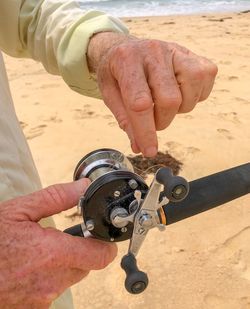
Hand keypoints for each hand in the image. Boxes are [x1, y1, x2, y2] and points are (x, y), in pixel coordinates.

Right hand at [0, 179, 116, 308]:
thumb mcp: (20, 210)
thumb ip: (56, 198)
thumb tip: (82, 187)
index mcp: (52, 254)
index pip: (101, 256)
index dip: (105, 245)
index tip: (100, 237)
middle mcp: (50, 282)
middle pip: (85, 266)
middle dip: (78, 251)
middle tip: (58, 239)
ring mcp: (41, 299)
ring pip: (68, 279)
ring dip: (61, 265)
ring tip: (37, 253)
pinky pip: (50, 292)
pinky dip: (46, 279)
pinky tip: (28, 268)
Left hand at [87, 33, 217, 156]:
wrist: (126, 48)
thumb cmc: (118, 73)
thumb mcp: (110, 94)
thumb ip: (125, 120)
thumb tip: (140, 146)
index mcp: (127, 60)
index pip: (140, 102)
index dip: (146, 131)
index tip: (149, 151)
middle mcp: (154, 51)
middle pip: (169, 100)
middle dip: (161, 121)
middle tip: (152, 119)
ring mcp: (177, 51)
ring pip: (190, 92)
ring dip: (178, 109)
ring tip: (163, 102)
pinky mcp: (194, 55)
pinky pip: (205, 81)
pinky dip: (194, 96)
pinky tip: (179, 92)